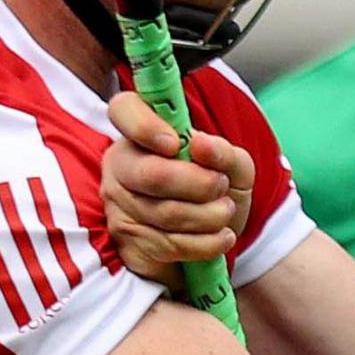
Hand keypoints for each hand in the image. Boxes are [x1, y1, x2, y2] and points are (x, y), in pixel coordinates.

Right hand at [101, 90, 254, 286]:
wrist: (216, 236)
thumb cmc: (219, 190)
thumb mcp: (234, 166)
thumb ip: (224, 151)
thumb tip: (201, 144)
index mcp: (141, 134)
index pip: (123, 110)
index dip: (145, 125)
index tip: (176, 144)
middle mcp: (121, 167)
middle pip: (152, 174)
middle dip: (201, 184)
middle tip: (221, 186)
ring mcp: (120, 207)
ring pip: (166, 214)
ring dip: (211, 215)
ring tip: (225, 211)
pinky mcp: (130, 244)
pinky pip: (170, 244)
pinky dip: (207, 243)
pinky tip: (221, 236)